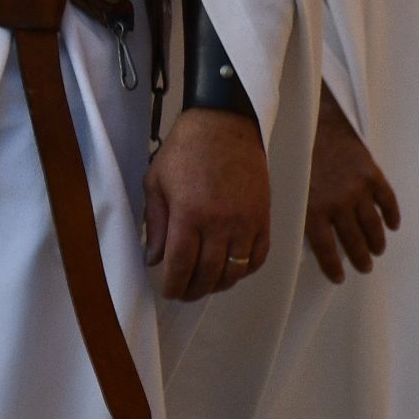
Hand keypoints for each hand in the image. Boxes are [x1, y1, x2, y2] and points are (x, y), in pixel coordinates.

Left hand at [143, 106, 271, 299]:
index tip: (168, 291)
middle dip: (194, 290)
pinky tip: (232, 270)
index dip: (173, 284)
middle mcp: (220, 223)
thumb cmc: (185, 150)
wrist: (225, 125)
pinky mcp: (264, 219)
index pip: (181, 264)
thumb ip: (156, 223)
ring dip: (219, 285)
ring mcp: (246, 223)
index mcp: (189, 213)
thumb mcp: (156, 181)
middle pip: (209, 274)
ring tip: (206, 285)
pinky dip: (246, 271)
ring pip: (235, 271)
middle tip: (184, 293)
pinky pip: (258, 257)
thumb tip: (154, 258)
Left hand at [302, 86, 400, 283]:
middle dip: (360, 259)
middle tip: (364, 267)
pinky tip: (392, 225)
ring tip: (376, 250)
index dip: (334, 267)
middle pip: (354, 242)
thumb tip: (293, 239)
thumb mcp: (286, 184)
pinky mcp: (372, 174)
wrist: (311, 117)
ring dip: (376, 243)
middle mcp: (337, 202)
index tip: (340, 278)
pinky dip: (392, 216)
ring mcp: (357, 189)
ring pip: (373, 227)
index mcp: (312, 208)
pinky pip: (388, 202)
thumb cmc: (292, 151)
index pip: (327, 250)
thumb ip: (296, 209)